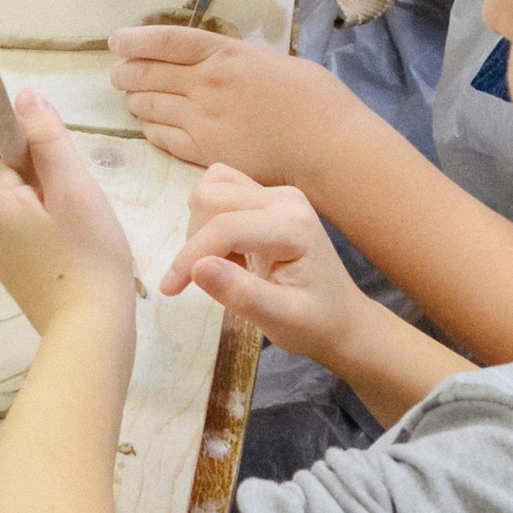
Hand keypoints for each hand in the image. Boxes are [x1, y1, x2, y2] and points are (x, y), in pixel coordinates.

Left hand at [0, 92, 139, 337]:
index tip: (46, 140)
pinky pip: (7, 206)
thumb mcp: (74, 188)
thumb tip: (26, 96)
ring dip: (34, 179)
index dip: (8, 120)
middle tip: (65, 182)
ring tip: (67, 209)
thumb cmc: (88, 258)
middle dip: (27, 153)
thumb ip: (48, 137)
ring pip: (1, 180)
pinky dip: (33, 204)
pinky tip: (62, 227)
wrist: (88, 328)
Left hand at [107, 20, 350, 177]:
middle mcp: (208, 84)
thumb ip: (235, 62)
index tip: (116, 41)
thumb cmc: (315, 100)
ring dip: (134, 100)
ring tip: (130, 98)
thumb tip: (214, 65)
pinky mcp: (205, 152)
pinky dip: (150, 129)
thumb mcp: (272, 62)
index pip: (165, 41)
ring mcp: (203, 120)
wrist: (329, 145)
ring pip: (149, 106)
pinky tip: (148, 126)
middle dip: (126, 73)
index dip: (134, 40)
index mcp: (227, 54)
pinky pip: (163, 137)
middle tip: (116, 74)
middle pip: (149, 73)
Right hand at [159, 165, 373, 372]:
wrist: (342, 319)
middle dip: (195, 242)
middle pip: (210, 198)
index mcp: (293, 225)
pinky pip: (220, 192)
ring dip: (201, 230)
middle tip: (208, 282)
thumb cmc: (315, 324)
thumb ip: (241, 294)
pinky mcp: (267, 196)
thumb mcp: (281, 320)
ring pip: (211, 189)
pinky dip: (210, 221)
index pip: (224, 227)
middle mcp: (285, 198)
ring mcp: (276, 193)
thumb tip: (197, 268)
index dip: (189, 257)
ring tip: (224, 268)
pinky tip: (229, 254)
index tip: (170, 291)